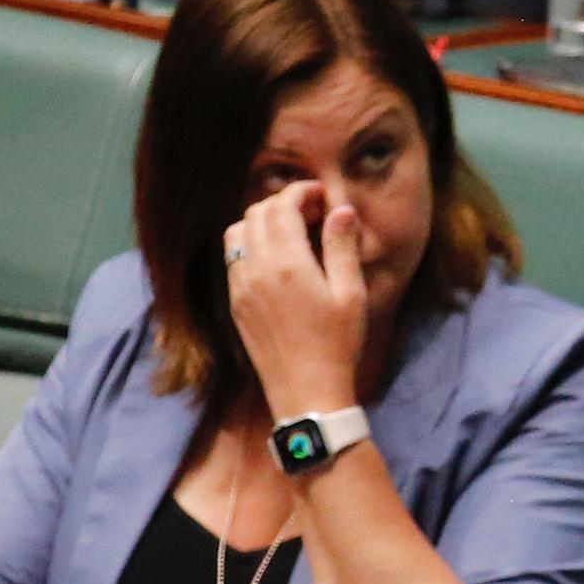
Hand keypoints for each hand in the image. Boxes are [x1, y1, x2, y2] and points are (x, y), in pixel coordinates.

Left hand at [222, 178, 382, 422]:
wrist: (305, 392)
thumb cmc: (337, 345)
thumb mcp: (350, 294)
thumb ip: (342, 247)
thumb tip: (340, 209)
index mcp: (287, 263)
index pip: (282, 206)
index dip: (301, 192)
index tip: (320, 196)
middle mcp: (256, 269)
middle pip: (256, 213)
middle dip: (282, 203)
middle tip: (310, 213)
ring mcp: (240, 286)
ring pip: (237, 232)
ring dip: (261, 222)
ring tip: (290, 233)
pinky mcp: (235, 303)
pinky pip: (233, 259)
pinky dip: (250, 245)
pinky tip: (275, 260)